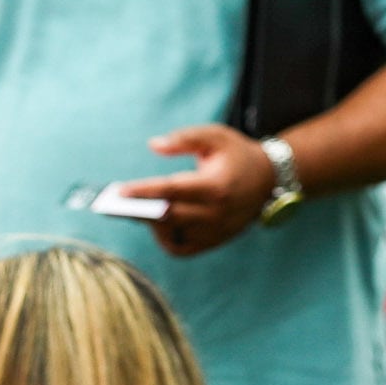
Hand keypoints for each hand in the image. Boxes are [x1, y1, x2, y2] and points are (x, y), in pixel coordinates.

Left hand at [122, 122, 274, 257]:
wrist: (269, 180)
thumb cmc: (236, 154)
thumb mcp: (215, 136)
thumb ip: (184, 138)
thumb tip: (153, 145)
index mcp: (216, 186)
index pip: (173, 191)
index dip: (144, 191)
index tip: (119, 190)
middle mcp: (217, 213)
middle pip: (169, 217)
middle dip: (140, 210)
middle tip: (116, 204)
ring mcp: (216, 231)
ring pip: (173, 235)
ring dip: (152, 223)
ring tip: (135, 209)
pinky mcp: (215, 241)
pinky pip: (181, 248)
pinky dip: (165, 238)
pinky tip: (156, 222)